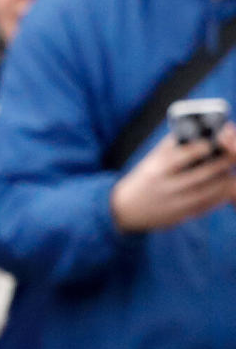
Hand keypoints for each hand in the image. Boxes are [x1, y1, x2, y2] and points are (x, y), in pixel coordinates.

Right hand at [110, 126, 235, 233]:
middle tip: (230, 155)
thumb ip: (173, 146)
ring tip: (228, 171)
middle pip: (202, 174)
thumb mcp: (151, 159)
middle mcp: (165, 187)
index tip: (217, 139)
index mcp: (157, 169)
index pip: (185, 154)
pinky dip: (216, 197)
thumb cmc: (143, 178)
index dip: (204, 146)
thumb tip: (199, 131)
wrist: (124, 210)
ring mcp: (172, 204)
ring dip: (222, 180)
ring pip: (206, 191)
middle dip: (220, 163)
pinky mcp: (178, 217)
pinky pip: (204, 206)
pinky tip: (222, 188)